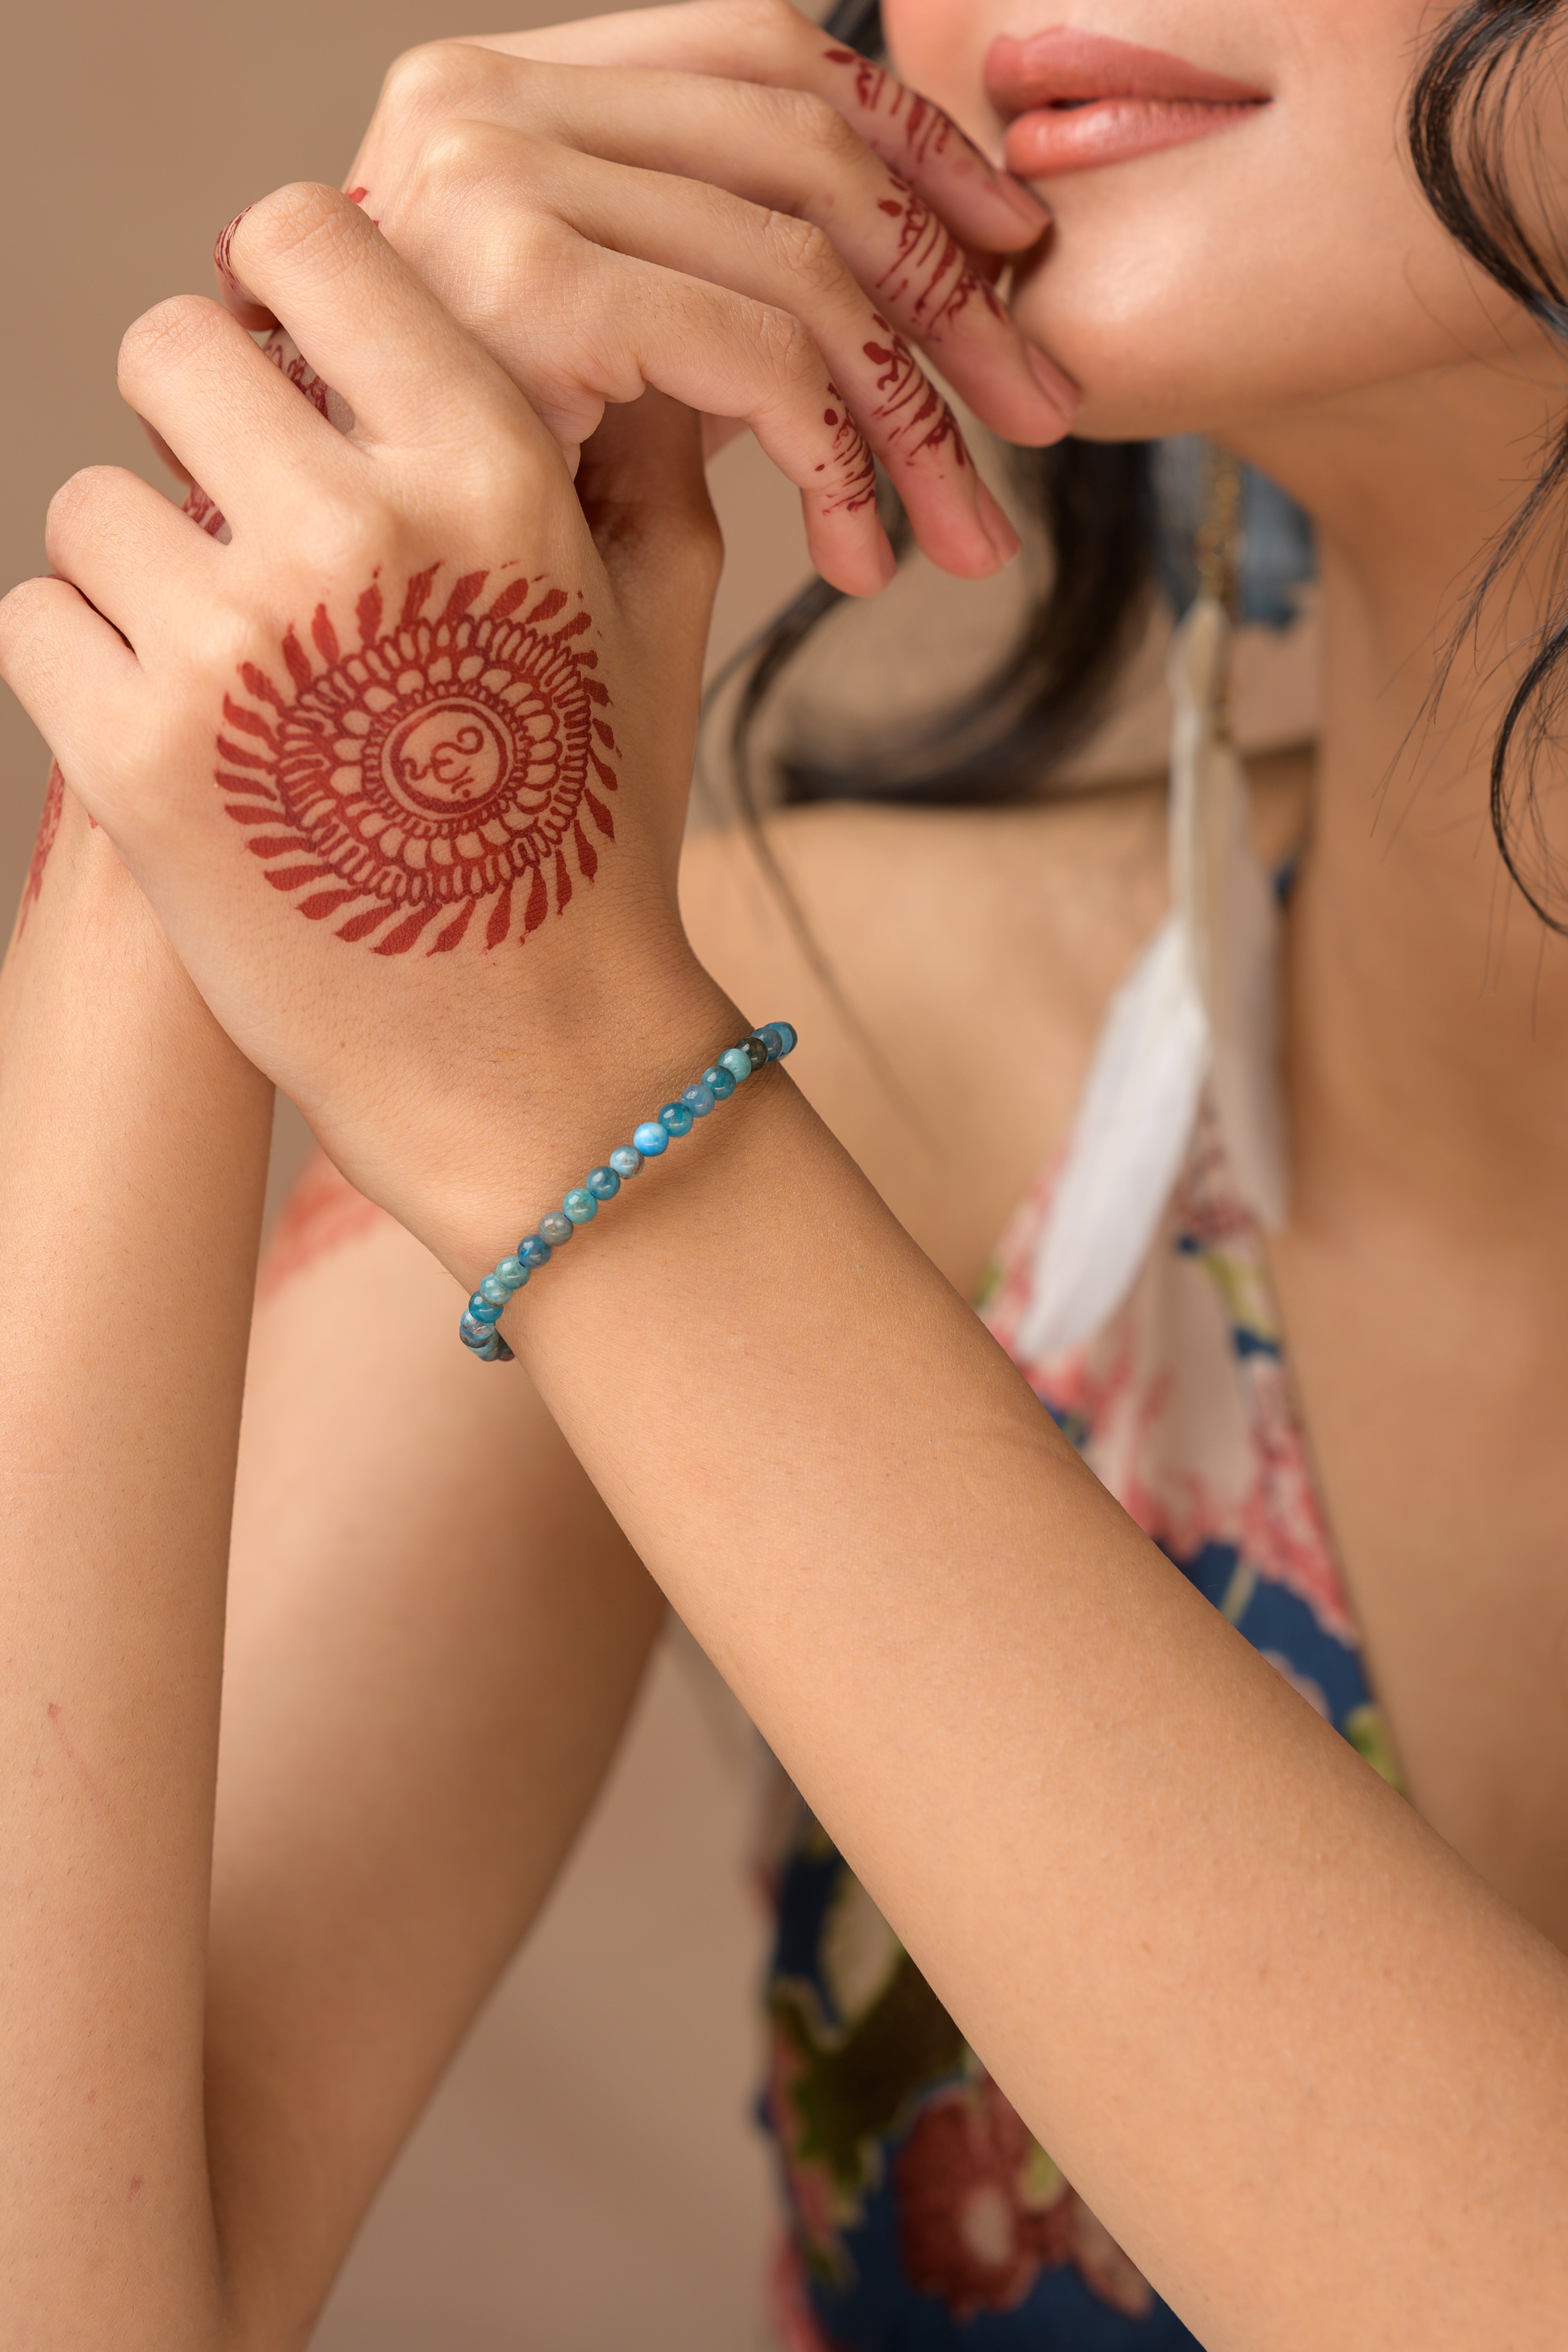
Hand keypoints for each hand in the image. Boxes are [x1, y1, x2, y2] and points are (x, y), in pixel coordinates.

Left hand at [0, 187, 729, 1271]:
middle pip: (168, 344)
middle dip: (195, 427)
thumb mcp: (651, 619)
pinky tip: (186, 745)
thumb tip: (564, 319)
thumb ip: (617, 446)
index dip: (280, 295)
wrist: (538, 1059)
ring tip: (238, 681)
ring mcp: (237, 647)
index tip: (293, 373)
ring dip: (141, 577)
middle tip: (249, 536)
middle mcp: (359, 534)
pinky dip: (85, 673)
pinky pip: (34, 622)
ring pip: (88, 505)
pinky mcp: (140, 759)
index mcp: (492, 473)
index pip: (305, 238)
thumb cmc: (591, 835)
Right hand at [217, 2, 1076, 596]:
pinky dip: (841, 460)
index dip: (914, 145)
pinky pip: (755, 350)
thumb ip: (694, 285)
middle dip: (956, 299)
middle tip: (1041, 420)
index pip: (762, 53)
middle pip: (805, 153)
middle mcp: (478, 98)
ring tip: (968, 535)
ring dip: (916, 417)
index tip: (1011, 258)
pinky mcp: (519, 286)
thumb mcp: (600, 371)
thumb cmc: (466, 520)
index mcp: (499, 91)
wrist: (333, 628)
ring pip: (801, 266)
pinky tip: (861, 552)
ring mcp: (484, 179)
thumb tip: (870, 278)